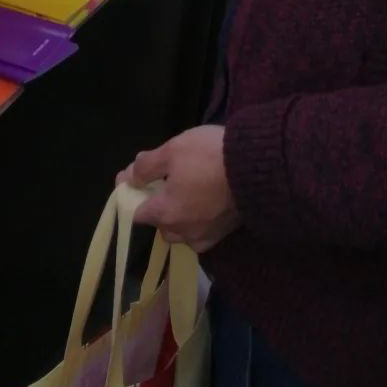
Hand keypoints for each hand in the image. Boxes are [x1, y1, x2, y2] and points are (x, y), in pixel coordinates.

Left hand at [117, 126, 238, 253]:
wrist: (256, 167)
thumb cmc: (208, 156)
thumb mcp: (172, 150)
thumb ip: (146, 166)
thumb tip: (130, 177)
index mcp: (165, 213)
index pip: (137, 213)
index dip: (134, 195)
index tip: (138, 179)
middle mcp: (183, 231)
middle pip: (161, 225)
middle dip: (159, 209)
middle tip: (166, 184)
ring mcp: (206, 236)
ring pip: (182, 232)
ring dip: (179, 218)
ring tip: (187, 195)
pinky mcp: (225, 233)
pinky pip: (203, 234)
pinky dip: (199, 222)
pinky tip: (205, 205)